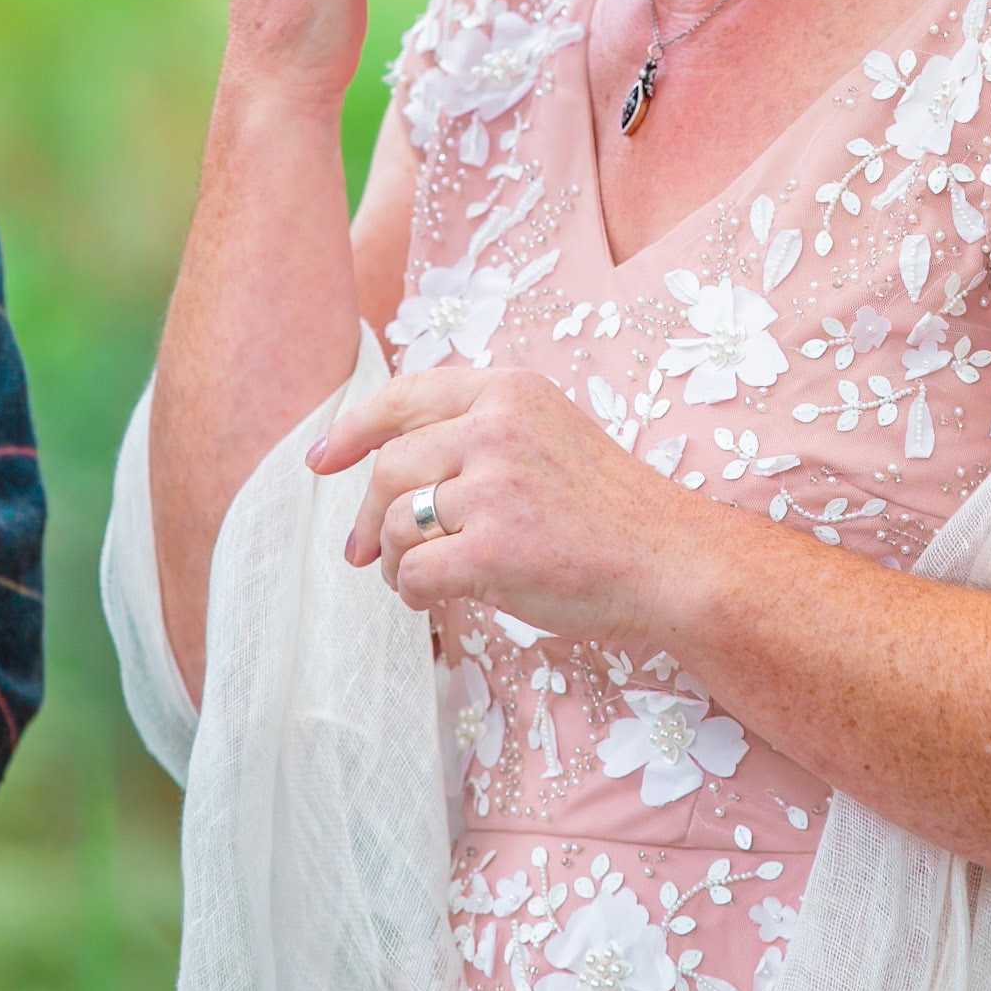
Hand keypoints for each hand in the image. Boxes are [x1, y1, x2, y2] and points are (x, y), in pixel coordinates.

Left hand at [310, 366, 701, 654]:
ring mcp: (495, 487)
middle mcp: (498, 427)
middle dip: (364, 517)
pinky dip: (412, 593)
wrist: (670, 558)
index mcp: (510, 391)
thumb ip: (481, 432)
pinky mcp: (493, 548)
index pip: (404, 397)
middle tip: (361, 554)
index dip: (351, 430)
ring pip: (395, 523)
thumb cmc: (608, 509)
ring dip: (392, 559)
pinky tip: (434, 600)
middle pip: (389, 467)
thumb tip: (387, 467)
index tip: (321, 461)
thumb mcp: (549, 433)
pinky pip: (414, 573)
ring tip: (416, 576)